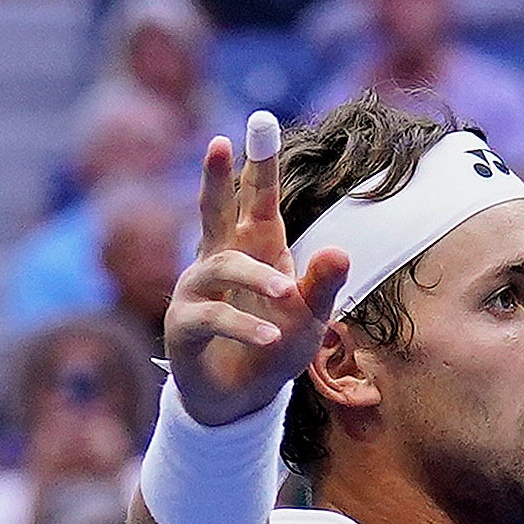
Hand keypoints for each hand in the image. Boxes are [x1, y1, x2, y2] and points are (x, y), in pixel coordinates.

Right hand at [162, 114, 348, 437]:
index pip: (257, 201)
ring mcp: (196, 291)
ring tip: (286, 296)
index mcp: (254, 250)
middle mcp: (219, 261)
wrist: (240, 402)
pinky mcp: (184, 326)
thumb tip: (339, 251)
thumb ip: (322, 286)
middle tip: (220, 142)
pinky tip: (271, 340)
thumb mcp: (309, 320)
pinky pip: (213, 317)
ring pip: (221, 268)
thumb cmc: (275, 349)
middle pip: (216, 211)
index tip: (258, 122)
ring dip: (256, 280)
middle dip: (218, 178)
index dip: (257, 165)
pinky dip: (244, 327)